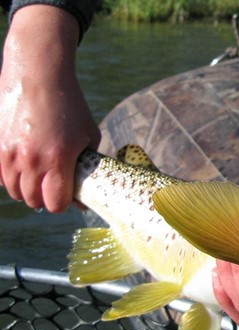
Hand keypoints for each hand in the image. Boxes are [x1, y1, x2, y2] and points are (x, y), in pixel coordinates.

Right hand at [0, 5, 100, 212]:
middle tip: (54, 187)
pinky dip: (11, 176)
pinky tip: (24, 165)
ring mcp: (9, 153)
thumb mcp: (89, 136)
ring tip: (39, 176)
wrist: (38, 74)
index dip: (63, 203)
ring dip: (27, 189)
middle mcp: (31, 159)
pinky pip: (0, 175)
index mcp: (58, 159)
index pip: (55, 204)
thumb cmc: (70, 106)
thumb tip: (83, 200)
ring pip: (14, 191)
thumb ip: (87, 169)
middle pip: (33, 200)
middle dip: (45, 198)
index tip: (68, 195)